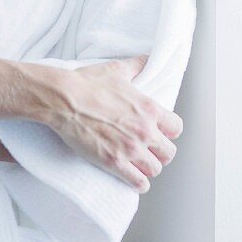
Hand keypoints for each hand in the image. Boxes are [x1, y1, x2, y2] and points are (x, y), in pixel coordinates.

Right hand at [38, 55, 183, 192]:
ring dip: (149, 168)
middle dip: (161, 153)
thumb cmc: (88, 84)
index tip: (162, 133)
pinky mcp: (114, 162)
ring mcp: (130, 148)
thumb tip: (146, 58)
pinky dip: (139, 183)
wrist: (65, 99)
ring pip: (155, 169)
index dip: (169, 132)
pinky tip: (135, 180)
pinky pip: (138, 182)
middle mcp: (145, 130)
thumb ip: (136, 65)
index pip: (176, 128)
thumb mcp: (117, 70)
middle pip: (169, 152)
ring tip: (142, 166)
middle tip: (152, 152)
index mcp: (149, 108)